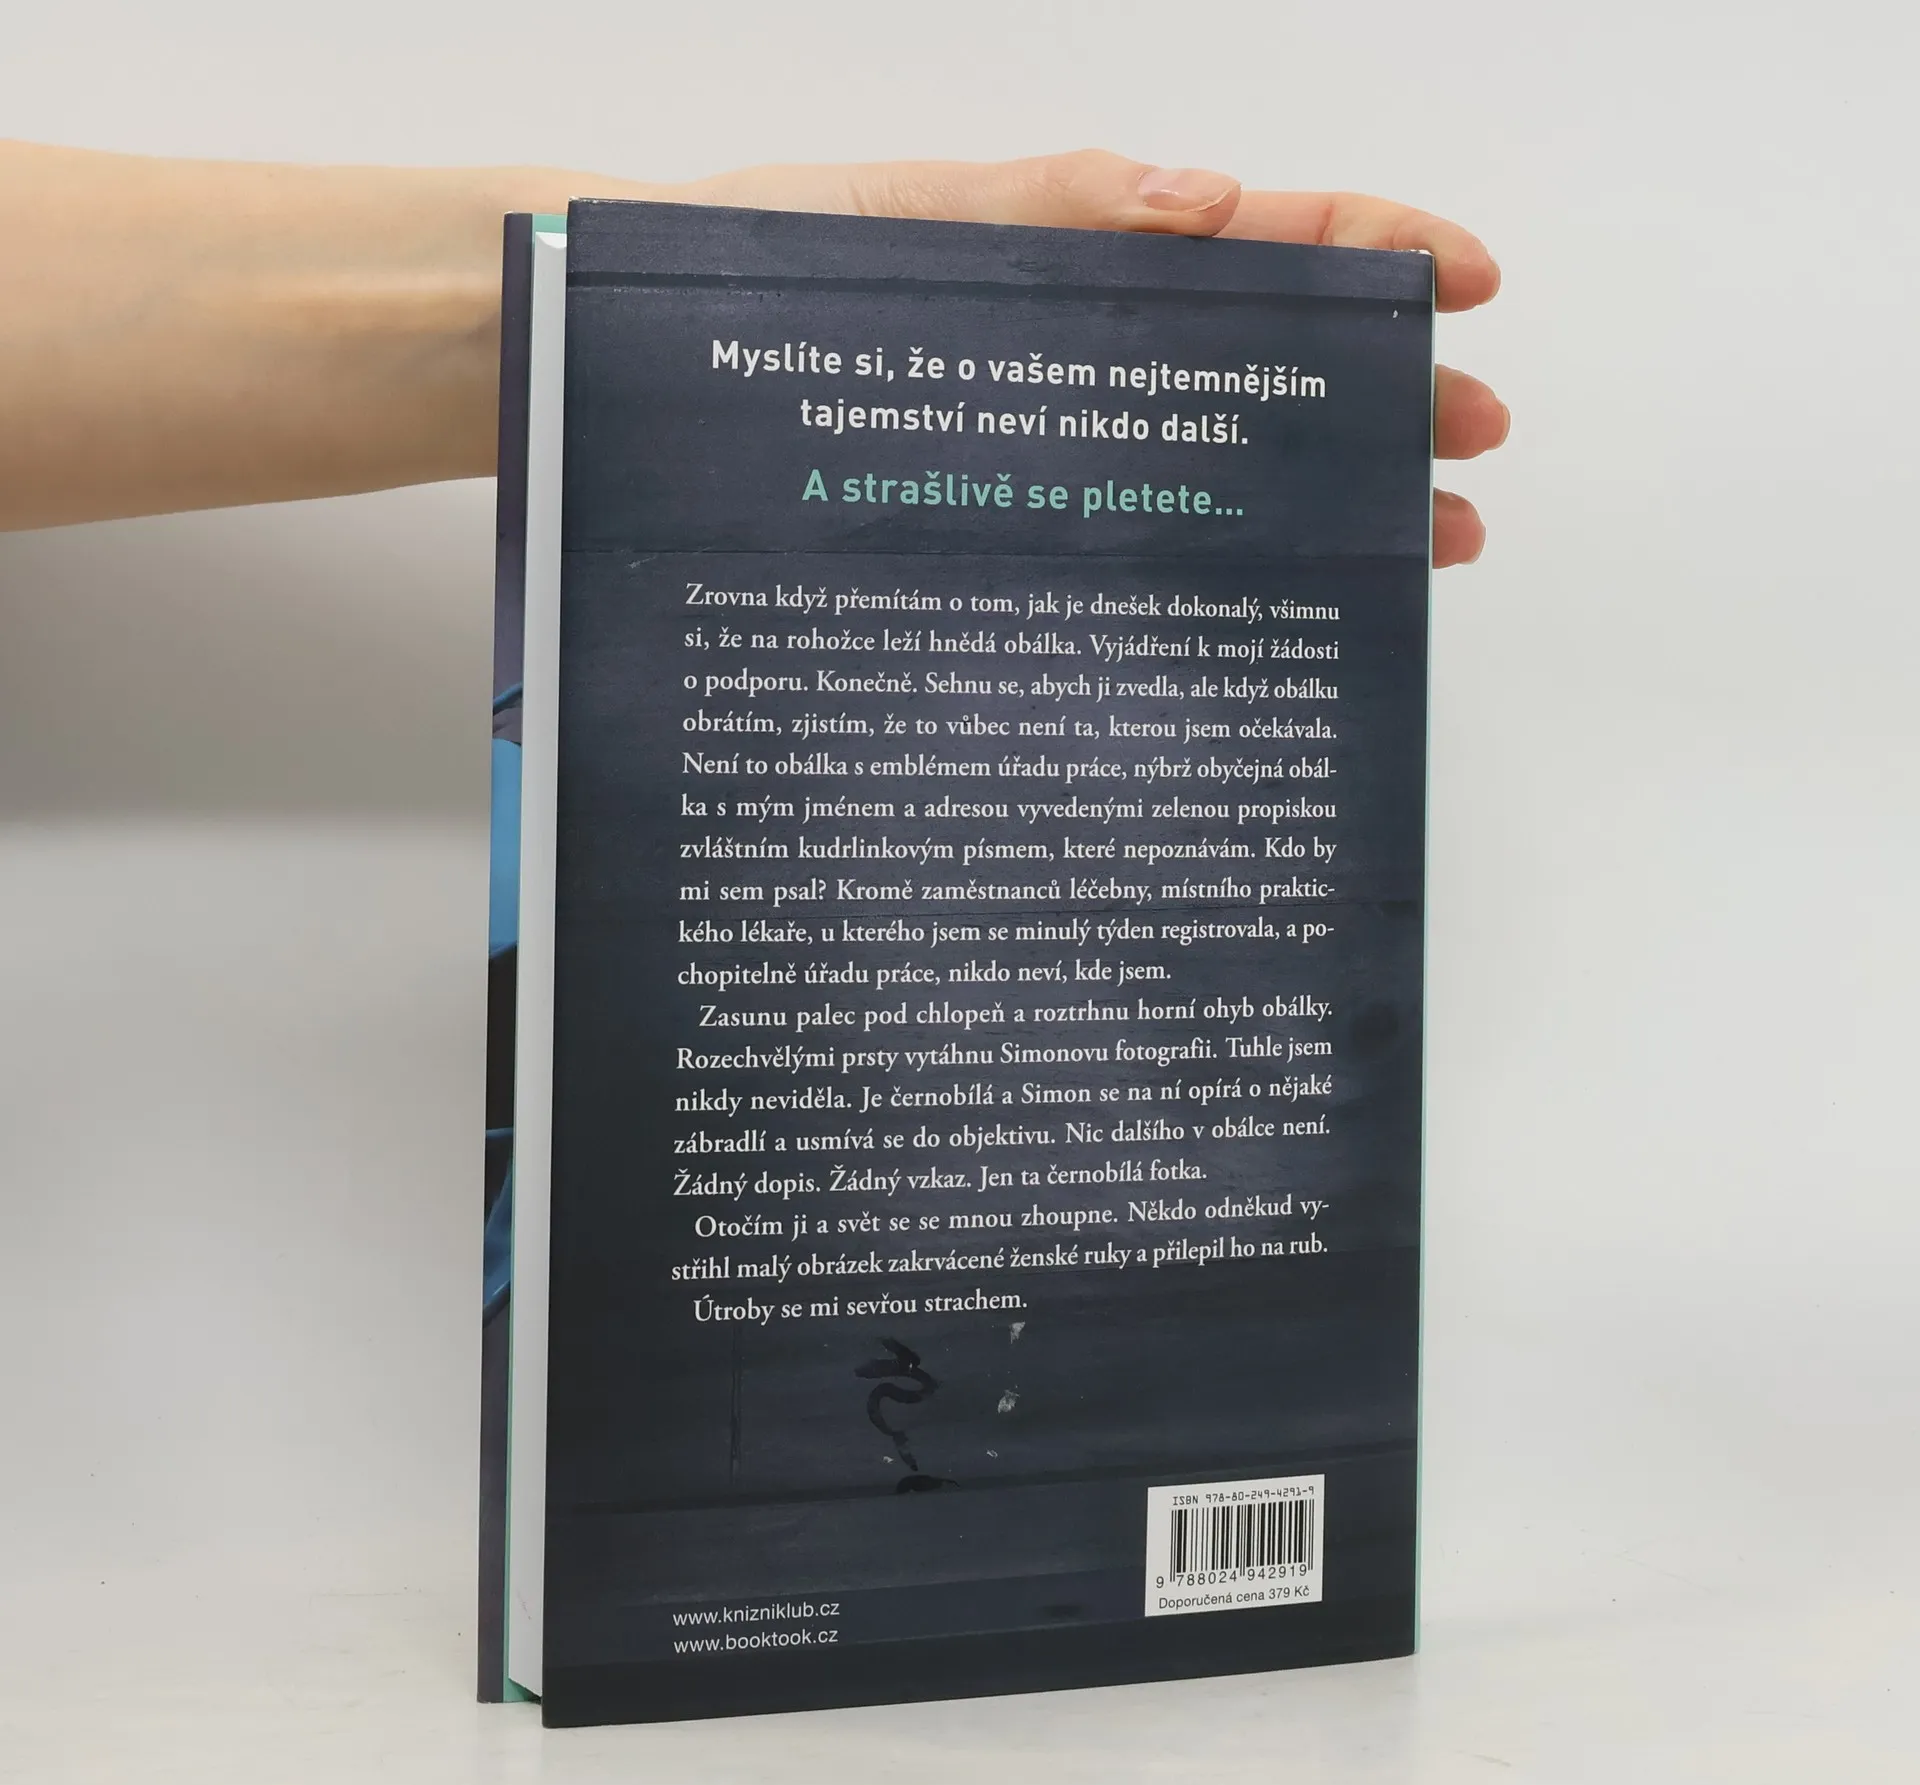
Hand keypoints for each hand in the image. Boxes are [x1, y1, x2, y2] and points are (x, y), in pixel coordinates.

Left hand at [658, 149, 1504, 566]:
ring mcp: (1057, 438)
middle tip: (1474, 447)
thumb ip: (1059, 205)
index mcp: (1088, 248)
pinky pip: (1134, 531)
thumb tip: (1214, 199)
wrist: (645, 377)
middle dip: (1385, 396)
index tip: (1470, 283)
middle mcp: (1090, 350)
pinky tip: (1264, 599)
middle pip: (1273, 361)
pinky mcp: (1011, 515)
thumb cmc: (764, 275)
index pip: (1268, 232)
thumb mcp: (914, 221)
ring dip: (1329, 490)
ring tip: (1422, 539)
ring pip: (1221, 459)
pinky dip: (1216, 560)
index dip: (1378, 246)